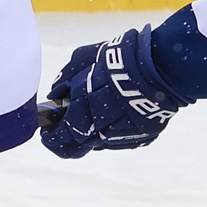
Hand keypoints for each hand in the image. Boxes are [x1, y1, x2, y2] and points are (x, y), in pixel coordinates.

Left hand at [40, 25, 183, 158]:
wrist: (161, 66)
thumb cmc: (118, 58)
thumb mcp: (83, 59)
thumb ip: (64, 79)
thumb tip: (54, 95)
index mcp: (82, 110)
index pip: (59, 136)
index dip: (50, 137)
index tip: (46, 131)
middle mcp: (100, 130)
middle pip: (75, 148)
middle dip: (64, 143)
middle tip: (61, 135)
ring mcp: (122, 137)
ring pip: (97, 145)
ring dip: (90, 135)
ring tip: (92, 117)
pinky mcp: (141, 138)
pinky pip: (120, 141)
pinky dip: (112, 133)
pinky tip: (113, 118)